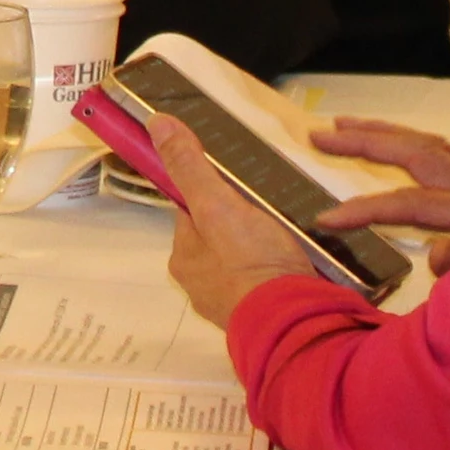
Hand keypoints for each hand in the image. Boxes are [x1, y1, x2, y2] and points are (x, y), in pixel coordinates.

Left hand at [153, 113, 313, 328]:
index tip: (240, 183)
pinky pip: (263, 280)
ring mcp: (230, 304)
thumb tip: (155, 124)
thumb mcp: (218, 205)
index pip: (191, 210)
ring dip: (260, 244)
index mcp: (184, 257)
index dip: (212, 190)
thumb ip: (190, 167)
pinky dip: (274, 268)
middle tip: (271, 205)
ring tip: (288, 229)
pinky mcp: (261, 314)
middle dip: (239, 219)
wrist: (295, 325)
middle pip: (216, 234)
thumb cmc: (252, 262)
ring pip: (241, 259)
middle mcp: (199, 283)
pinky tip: (294, 257)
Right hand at [311, 119, 449, 275]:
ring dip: (384, 133)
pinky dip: (413, 143)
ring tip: (344, 125)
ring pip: (427, 144)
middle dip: (365, 141)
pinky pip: (444, 153)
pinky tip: (397, 143)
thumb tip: (435, 251)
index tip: (326, 217)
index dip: (367, 208)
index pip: (412, 204)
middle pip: (415, 152)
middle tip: (318, 134)